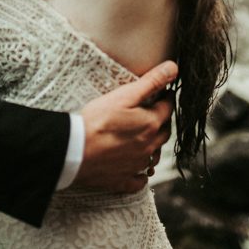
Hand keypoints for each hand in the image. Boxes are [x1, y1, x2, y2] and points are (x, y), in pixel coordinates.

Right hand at [74, 60, 176, 193]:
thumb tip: (173, 68)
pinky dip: (142, 172)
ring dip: (154, 145)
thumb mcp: (124, 95)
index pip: (167, 108)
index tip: (164, 92)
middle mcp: (149, 147)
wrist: (75, 150)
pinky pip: (140, 179)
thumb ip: (151, 82)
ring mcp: (137, 165)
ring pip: (155, 155)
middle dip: (162, 120)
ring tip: (148, 137)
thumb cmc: (97, 121)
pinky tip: (137, 166)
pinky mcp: (124, 180)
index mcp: (150, 125)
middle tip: (156, 111)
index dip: (166, 98)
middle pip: (164, 132)